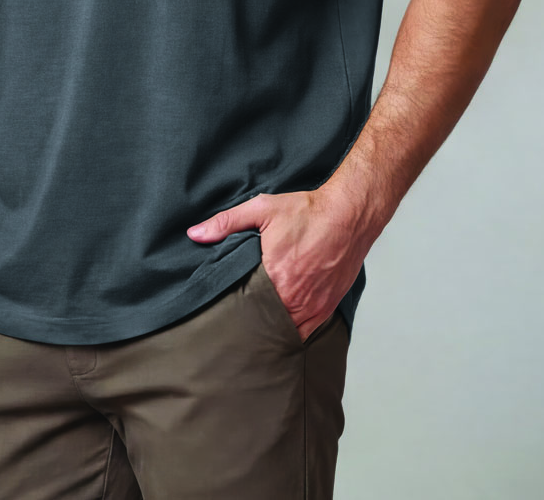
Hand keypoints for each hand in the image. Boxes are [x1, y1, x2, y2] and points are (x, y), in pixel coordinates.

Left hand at [186, 184, 371, 341]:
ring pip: (286, 332)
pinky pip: (307, 332)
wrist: (348, 215)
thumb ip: (226, 223)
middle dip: (250, 326)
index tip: (220, 316)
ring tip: (255, 333)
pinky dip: (294, 333)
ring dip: (272, 332)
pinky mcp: (327, 307)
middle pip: (264, 324)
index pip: (244, 307)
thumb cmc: (307, 212)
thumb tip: (195, 234)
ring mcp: (313, 305)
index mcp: (274, 275)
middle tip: (233, 329)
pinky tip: (282, 330)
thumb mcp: (261, 209)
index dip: (232, 313)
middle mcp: (294, 296)